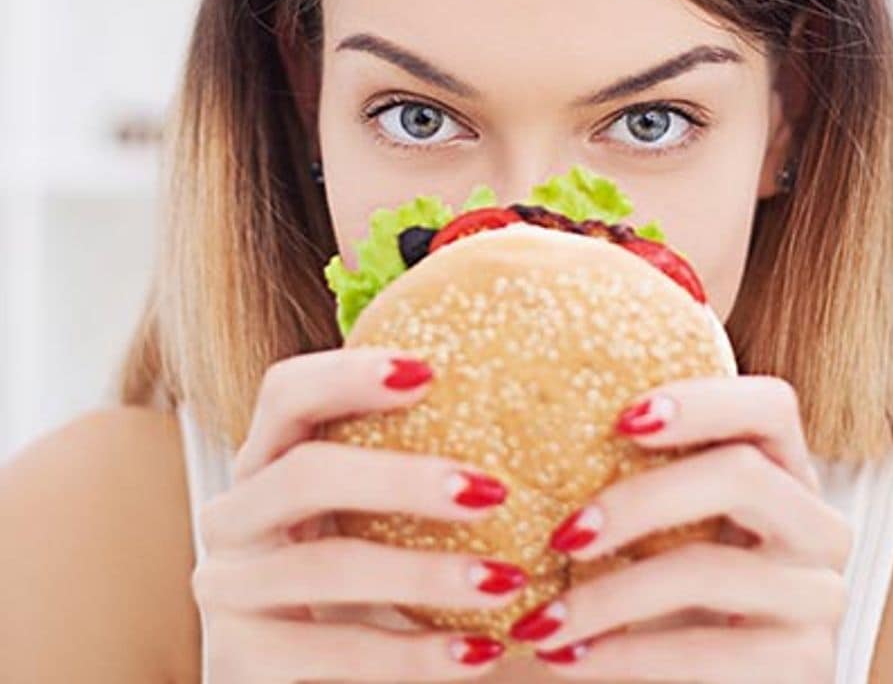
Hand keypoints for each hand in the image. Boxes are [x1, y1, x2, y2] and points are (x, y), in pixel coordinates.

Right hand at [191, 346, 528, 681]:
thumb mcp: (376, 508)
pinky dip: (415, 655)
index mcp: (267, 457)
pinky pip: (337, 652)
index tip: (430, 372)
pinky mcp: (241, 664)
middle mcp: (233, 516)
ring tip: (506, 581)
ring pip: (326, 568)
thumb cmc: (364, 568)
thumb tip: (533, 391)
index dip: (347, 375)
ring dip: (425, 575)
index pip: (286, 393)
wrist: (308, 672)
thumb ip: (420, 451)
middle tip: (491, 490)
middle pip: (305, 475)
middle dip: (400, 479)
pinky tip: (481, 652)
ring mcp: (227, 592)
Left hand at [507, 374, 852, 681]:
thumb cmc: (664, 589)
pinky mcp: (808, 666)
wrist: (692, 681)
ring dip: (611, 595)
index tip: (622, 420)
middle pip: (742, 476)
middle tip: (563, 534)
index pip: (770, 406)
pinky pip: (711, 652)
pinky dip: (628, 655)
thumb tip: (529, 430)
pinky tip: (571, 657)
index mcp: (782, 468)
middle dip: (640, 502)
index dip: (703, 403)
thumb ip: (628, 474)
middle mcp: (817, 525)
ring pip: (713, 570)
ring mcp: (821, 598)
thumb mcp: (658, 525)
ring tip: (543, 617)